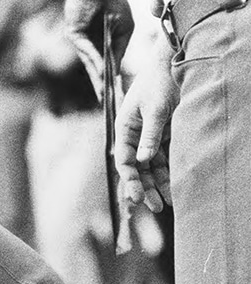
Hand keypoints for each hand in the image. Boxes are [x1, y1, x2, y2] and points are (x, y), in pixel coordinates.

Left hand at [63, 0, 133, 100]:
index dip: (110, 81)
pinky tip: (101, 72)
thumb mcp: (124, 28)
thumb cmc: (114, 4)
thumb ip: (120, 48)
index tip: (115, 97)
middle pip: (95, 70)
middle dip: (101, 87)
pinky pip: (87, 49)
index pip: (106, 67)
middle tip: (106, 104)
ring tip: (103, 94)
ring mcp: (82, 41)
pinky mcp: (74, 34)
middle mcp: (90, 46)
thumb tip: (116, 70)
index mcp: (102, 45)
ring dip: (97, 79)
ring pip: (89, 63)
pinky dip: (95, 60)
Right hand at [115, 40, 175, 211]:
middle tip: (155, 208)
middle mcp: (134, 135)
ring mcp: (149, 135)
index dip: (130, 180)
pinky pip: (164, 157)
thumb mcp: (155, 109)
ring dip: (158, 184)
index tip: (137, 197)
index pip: (124, 161)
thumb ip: (150, 136)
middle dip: (145, 188)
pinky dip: (168, 171)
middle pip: (137, 168)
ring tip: (168, 203)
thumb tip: (142, 160)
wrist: (173, 62)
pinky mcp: (163, 134)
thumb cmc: (160, 82)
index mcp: (125, 129)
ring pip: (151, 166)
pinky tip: (174, 185)